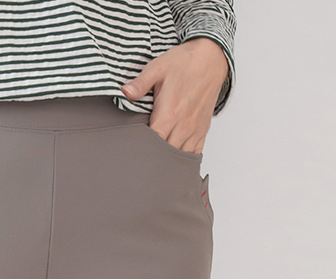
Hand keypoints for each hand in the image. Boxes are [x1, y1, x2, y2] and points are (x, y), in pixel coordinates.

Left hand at [120, 37, 229, 154]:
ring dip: (167, 161)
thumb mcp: (157, 68)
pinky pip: (194, 154)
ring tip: (154, 162)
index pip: (152, 144)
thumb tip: (124, 92)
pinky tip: (174, 161)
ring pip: (179, 158)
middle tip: (139, 159)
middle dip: (152, 158)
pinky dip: (183, 160)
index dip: (141, 150)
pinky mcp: (202, 131)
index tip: (132, 151)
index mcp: (169, 114)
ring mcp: (194, 130)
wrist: (210, 58)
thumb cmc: (183, 63)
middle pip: (165, 155)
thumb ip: (140, 83)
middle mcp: (183, 126)